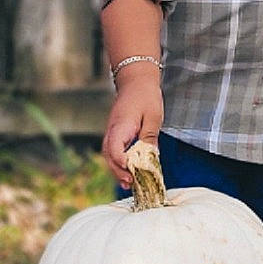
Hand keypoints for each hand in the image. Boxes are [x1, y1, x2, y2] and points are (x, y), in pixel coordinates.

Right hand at [102, 69, 162, 188]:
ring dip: (117, 169)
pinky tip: (128, 170)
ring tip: (128, 183)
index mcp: (121, 126)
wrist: (135, 80)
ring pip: (109, 155)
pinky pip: (113, 150)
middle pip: (109, 156)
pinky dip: (118, 162)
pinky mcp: (116, 132)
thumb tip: (150, 158)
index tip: (131, 172)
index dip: (122, 163)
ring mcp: (112, 131)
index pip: (115, 149)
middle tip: (130, 183)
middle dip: (118, 172)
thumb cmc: (145, 96)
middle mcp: (112, 130)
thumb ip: (149, 139)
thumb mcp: (153, 118)